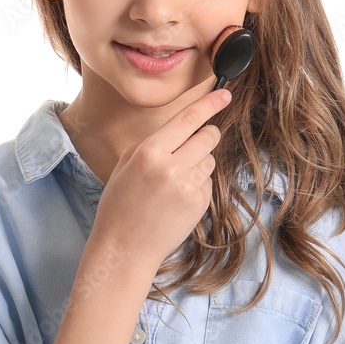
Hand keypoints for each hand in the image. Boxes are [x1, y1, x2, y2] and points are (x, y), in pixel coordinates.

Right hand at [91, 87, 230, 266]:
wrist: (124, 249)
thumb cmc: (119, 206)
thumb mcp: (125, 165)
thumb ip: (153, 143)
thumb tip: (183, 129)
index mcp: (149, 152)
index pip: (188, 119)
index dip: (210, 104)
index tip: (225, 94)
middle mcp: (171, 167)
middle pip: (208, 136)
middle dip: (206, 135)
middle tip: (193, 145)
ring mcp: (188, 188)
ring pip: (210, 159)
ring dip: (199, 163)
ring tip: (174, 181)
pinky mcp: (199, 204)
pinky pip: (207, 182)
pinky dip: (197, 185)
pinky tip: (177, 199)